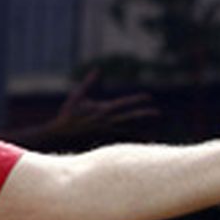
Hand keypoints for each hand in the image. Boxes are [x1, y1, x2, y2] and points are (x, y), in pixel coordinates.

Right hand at [42, 68, 158, 140]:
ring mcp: (106, 132)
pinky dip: (130, 145)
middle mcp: (107, 121)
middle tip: (158, 113)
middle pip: (131, 117)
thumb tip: (97, 70)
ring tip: (153, 136)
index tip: (148, 97)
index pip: (124, 103)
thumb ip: (89, 83)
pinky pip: (120, 144)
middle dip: (144, 115)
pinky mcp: (103, 141)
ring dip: (141, 134)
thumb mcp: (78, 96)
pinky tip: (137, 149)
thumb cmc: (68, 115)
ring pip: (128, 132)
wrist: (61, 135)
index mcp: (103, 109)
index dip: (137, 100)